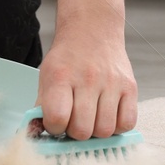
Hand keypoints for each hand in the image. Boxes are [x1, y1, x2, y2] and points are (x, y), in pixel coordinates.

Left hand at [37, 21, 137, 139]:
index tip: (56, 121)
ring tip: (92, 117)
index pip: (57, 119)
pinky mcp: (130, 86)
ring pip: (105, 131)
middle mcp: (88, 79)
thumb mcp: (46, 77)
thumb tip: (34, 134)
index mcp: (61, 76)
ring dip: (96, 131)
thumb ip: (41, 107)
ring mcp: (112, 83)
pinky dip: (117, 127)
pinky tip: (108, 115)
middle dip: (75, 132)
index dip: (54, 127)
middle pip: (82, 130)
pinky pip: (127, 123)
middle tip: (75, 120)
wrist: (92, 30)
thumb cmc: (67, 59)